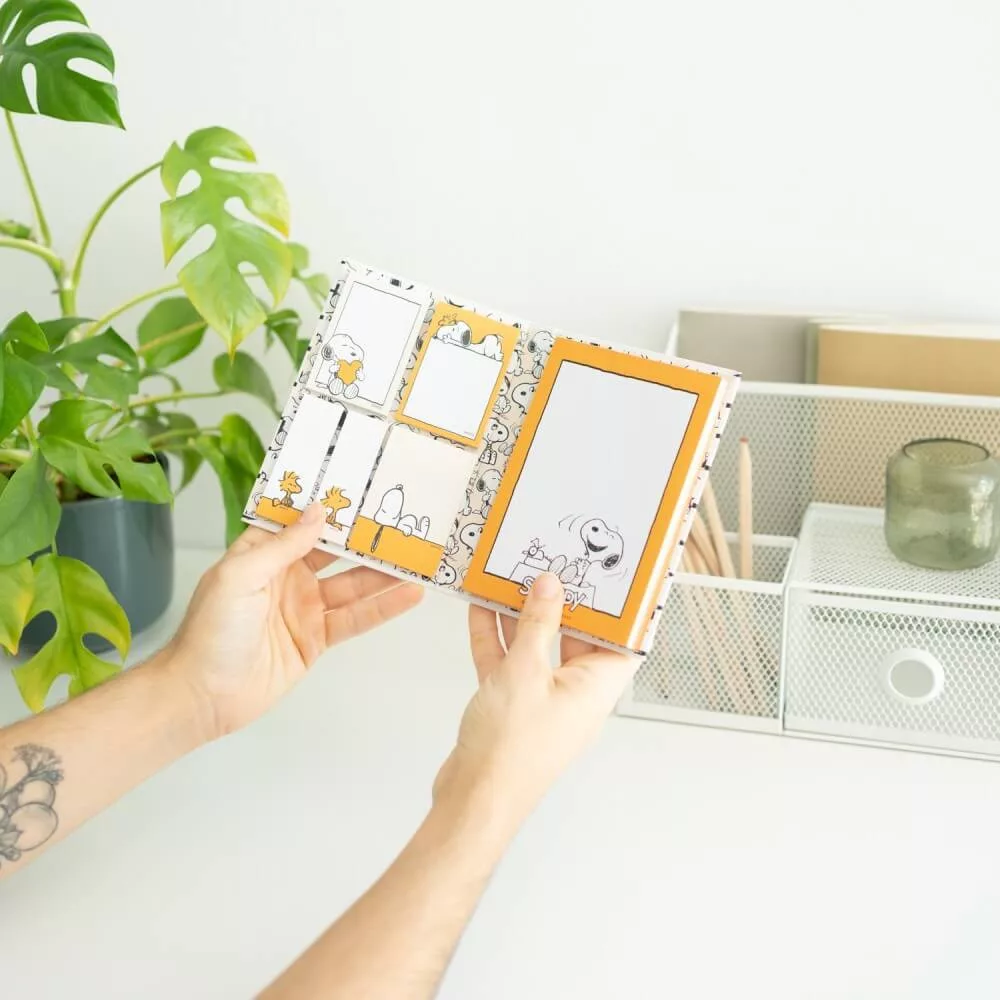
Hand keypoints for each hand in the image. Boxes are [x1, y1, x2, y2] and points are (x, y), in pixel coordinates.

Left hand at [163, 504, 422, 739]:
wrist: (203, 695)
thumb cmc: (212, 628)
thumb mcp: (241, 575)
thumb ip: (283, 545)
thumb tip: (319, 511)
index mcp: (263, 554)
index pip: (301, 522)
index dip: (329, 505)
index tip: (362, 487)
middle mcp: (288, 576)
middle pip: (334, 551)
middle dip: (364, 537)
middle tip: (402, 520)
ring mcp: (305, 608)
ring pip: (353, 584)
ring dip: (383, 573)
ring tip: (417, 557)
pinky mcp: (318, 639)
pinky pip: (355, 619)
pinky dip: (383, 608)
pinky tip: (409, 594)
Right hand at [434, 573, 636, 828]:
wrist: (473, 799)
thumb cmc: (510, 752)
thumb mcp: (525, 672)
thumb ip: (538, 625)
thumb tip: (551, 587)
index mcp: (595, 688)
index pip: (621, 641)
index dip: (618, 609)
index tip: (609, 576)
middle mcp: (574, 694)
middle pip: (575, 637)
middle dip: (562, 601)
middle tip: (553, 564)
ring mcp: (542, 700)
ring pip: (537, 646)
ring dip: (523, 614)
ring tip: (513, 576)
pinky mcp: (512, 705)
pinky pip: (509, 662)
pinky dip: (496, 637)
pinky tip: (482, 608)